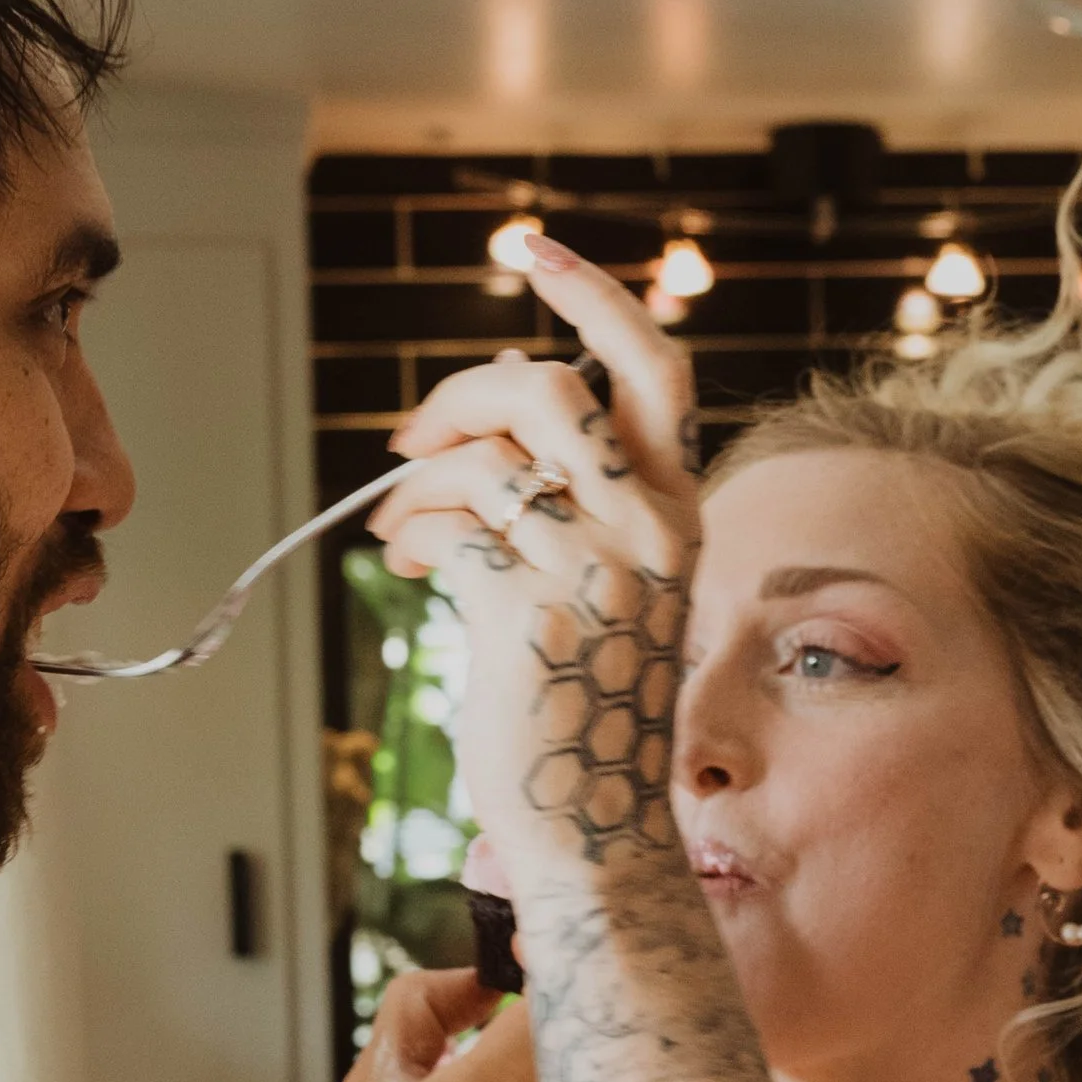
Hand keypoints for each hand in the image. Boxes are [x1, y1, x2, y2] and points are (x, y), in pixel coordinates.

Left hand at [371, 236, 700, 889]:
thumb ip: (575, 494)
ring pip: (483, 460)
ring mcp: (595, 567)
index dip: (591, 295)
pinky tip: (409, 569)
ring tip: (399, 534)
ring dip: (418, 485)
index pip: (652, 368)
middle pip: (544, 390)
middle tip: (410, 442)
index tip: (532, 248)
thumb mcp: (607, 585)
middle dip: (458, 398)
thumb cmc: (587, 712)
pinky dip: (413, 535)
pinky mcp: (530, 608)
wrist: (597, 833)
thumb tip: (499, 396)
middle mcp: (651, 528)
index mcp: (682, 511)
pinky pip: (450, 524)